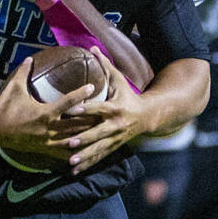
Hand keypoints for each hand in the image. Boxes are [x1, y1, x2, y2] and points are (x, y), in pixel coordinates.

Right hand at [0, 58, 98, 161]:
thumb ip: (23, 72)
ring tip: (100, 134)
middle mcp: (48, 129)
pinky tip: (84, 155)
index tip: (92, 87)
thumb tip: (30, 57)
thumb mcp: (13, 88)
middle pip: (75, 125)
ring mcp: (46, 141)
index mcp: (44, 113)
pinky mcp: (43, 149)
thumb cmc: (4, 107)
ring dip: (85, 138)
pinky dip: (73, 154)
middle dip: (91, 120)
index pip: (66, 103)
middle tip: (106, 115)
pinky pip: (61, 154)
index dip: (80, 95)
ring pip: (71, 141)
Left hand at [59, 50, 152, 173]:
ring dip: (85, 156)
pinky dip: (88, 165)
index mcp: (115, 108)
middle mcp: (115, 125)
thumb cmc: (129, 95)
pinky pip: (99, 157)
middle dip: (84, 139)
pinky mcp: (113, 147)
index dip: (86, 108)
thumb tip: (92, 47)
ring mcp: (115, 138)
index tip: (71, 110)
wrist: (148, 116)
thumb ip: (105, 66)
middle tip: (69, 142)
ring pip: (98, 149)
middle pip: (98, 132)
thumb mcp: (119, 80)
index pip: (98, 108)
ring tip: (70, 162)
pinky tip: (75, 171)